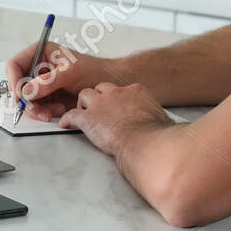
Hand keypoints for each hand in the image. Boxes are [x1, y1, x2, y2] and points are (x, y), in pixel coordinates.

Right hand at [2, 41, 111, 121]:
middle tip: (36, 110)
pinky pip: (36, 108)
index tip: (19, 94)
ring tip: (55, 110)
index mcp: (39, 53)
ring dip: (37, 109)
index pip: (15, 65)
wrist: (106, 83)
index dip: (13, 80)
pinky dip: (45, 113)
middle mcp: (36, 68)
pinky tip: (59, 110)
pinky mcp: (46, 97)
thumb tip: (28, 90)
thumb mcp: (70, 72)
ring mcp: (40, 84)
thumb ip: (48, 81)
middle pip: (18, 86)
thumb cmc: (92, 70)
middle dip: (26, 100)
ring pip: (26, 100)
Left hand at [58, 82, 172, 156]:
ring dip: (83, 104)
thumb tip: (165, 125)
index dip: (117, 98)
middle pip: (102, 88)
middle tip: (98, 107)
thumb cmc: (155, 134)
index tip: (117, 105)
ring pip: (85, 95)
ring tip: (83, 112)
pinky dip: (67, 120)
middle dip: (99, 97)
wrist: (144, 142)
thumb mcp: (162, 120)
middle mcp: (117, 93)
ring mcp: (100, 104)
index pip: (122, 89)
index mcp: (135, 92)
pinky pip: (72, 115)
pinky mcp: (88, 118)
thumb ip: (158, 118)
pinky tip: (65, 124)